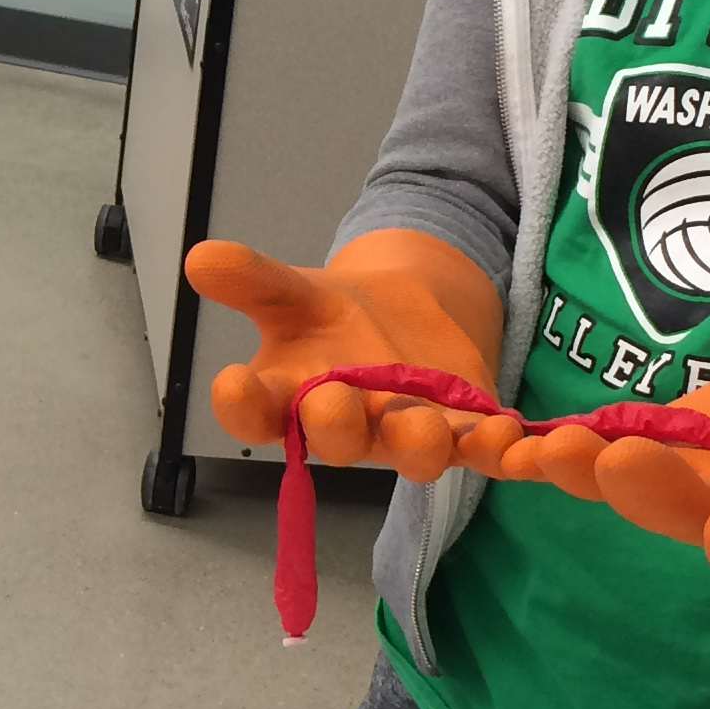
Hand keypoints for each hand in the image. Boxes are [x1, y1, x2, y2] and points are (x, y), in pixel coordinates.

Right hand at [185, 230, 511, 480]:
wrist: (407, 322)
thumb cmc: (335, 321)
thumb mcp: (294, 292)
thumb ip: (253, 280)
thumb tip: (200, 257)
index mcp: (291, 396)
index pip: (254, 414)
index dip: (241, 407)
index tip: (231, 383)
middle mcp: (347, 426)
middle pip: (335, 438)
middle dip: (335, 425)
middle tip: (332, 404)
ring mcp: (407, 435)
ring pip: (412, 452)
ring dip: (419, 443)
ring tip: (424, 427)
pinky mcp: (467, 434)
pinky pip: (485, 451)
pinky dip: (498, 447)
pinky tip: (509, 432)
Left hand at [495, 334, 709, 574]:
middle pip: (682, 512)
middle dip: (644, 489)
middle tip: (612, 460)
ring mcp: (684, 482)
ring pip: (626, 483)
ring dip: (582, 469)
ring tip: (545, 446)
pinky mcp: (650, 449)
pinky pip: (592, 451)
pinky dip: (549, 450)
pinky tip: (502, 441)